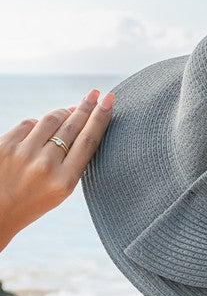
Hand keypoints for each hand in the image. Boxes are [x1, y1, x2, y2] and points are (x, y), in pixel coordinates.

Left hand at [0, 89, 114, 250]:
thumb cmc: (31, 201)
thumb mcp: (60, 191)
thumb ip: (71, 161)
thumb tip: (75, 120)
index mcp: (64, 181)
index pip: (88, 141)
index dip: (100, 118)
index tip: (109, 101)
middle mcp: (46, 165)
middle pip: (73, 126)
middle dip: (86, 107)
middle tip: (96, 94)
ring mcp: (24, 153)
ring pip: (50, 120)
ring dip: (63, 113)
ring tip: (70, 111)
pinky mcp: (5, 145)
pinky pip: (28, 123)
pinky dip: (37, 124)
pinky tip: (42, 128)